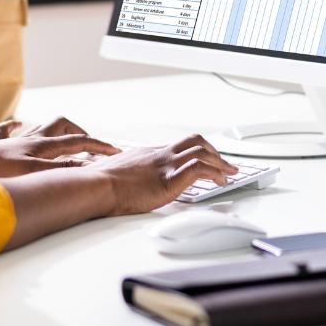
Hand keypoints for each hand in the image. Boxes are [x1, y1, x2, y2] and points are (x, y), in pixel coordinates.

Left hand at [0, 115, 118, 177]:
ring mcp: (16, 140)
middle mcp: (32, 138)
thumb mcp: (34, 173)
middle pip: (62, 125)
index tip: (117, 152)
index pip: (79, 142)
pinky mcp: (1, 146)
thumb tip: (87, 167)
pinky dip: (19, 128)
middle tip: (89, 145)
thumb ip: (62, 170)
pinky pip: (10, 130)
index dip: (100, 147)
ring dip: (55, 130)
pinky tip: (20, 130)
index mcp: (43, 145)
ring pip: (41, 126)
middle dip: (79, 132)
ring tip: (63, 140)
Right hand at [89, 134, 238, 215]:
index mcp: (148, 153)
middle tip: (224, 163)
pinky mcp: (170, 179)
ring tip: (229, 173)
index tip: (203, 160)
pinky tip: (220, 182)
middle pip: (194, 140)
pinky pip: (200, 168)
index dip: (195, 152)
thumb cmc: (99, 183)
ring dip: (220, 162)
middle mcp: (160, 154)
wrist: (96, 185)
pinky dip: (215, 173)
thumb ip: (126, 175)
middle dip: (213, 151)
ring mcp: (166, 165)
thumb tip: (121, 184)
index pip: (177, 146)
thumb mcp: (115, 173)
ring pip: (202, 151)